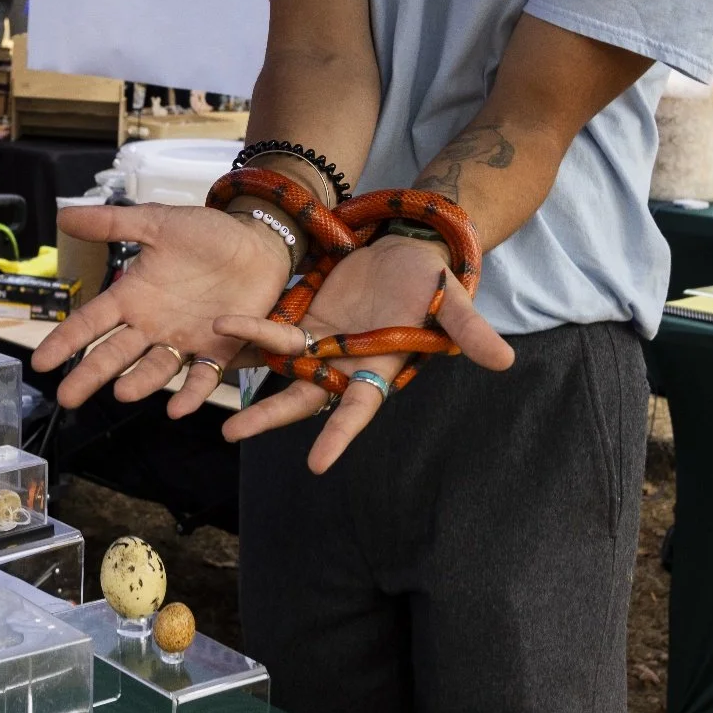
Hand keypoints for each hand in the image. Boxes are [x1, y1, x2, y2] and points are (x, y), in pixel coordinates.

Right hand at [33, 204, 291, 414]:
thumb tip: (64, 216)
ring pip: (155, 368)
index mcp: (134, 296)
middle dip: (91, 375)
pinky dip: (192, 393)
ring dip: (140, 382)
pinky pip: (202, 376)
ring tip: (123, 393)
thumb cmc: (208, 235)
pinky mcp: (219, 351)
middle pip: (115, 354)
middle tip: (68, 397)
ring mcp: (184, 340)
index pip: (91, 322)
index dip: (67, 341)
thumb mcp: (157, 223)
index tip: (42, 362)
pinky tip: (179, 407)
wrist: (259, 244)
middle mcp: (153, 325)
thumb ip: (113, 223)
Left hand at [215, 235, 511, 472]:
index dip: (339, 435)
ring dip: (248, 379)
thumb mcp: (453, 302)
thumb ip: (470, 332)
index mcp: (381, 366)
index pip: (358, 407)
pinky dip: (247, 335)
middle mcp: (346, 362)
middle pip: (304, 396)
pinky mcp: (307, 318)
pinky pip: (272, 331)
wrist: (410, 247)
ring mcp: (323, 341)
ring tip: (206, 391)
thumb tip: (505, 360)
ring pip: (281, 367)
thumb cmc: (434, 279)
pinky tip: (217, 338)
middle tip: (231, 433)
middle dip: (269, 415)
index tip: (316, 465)